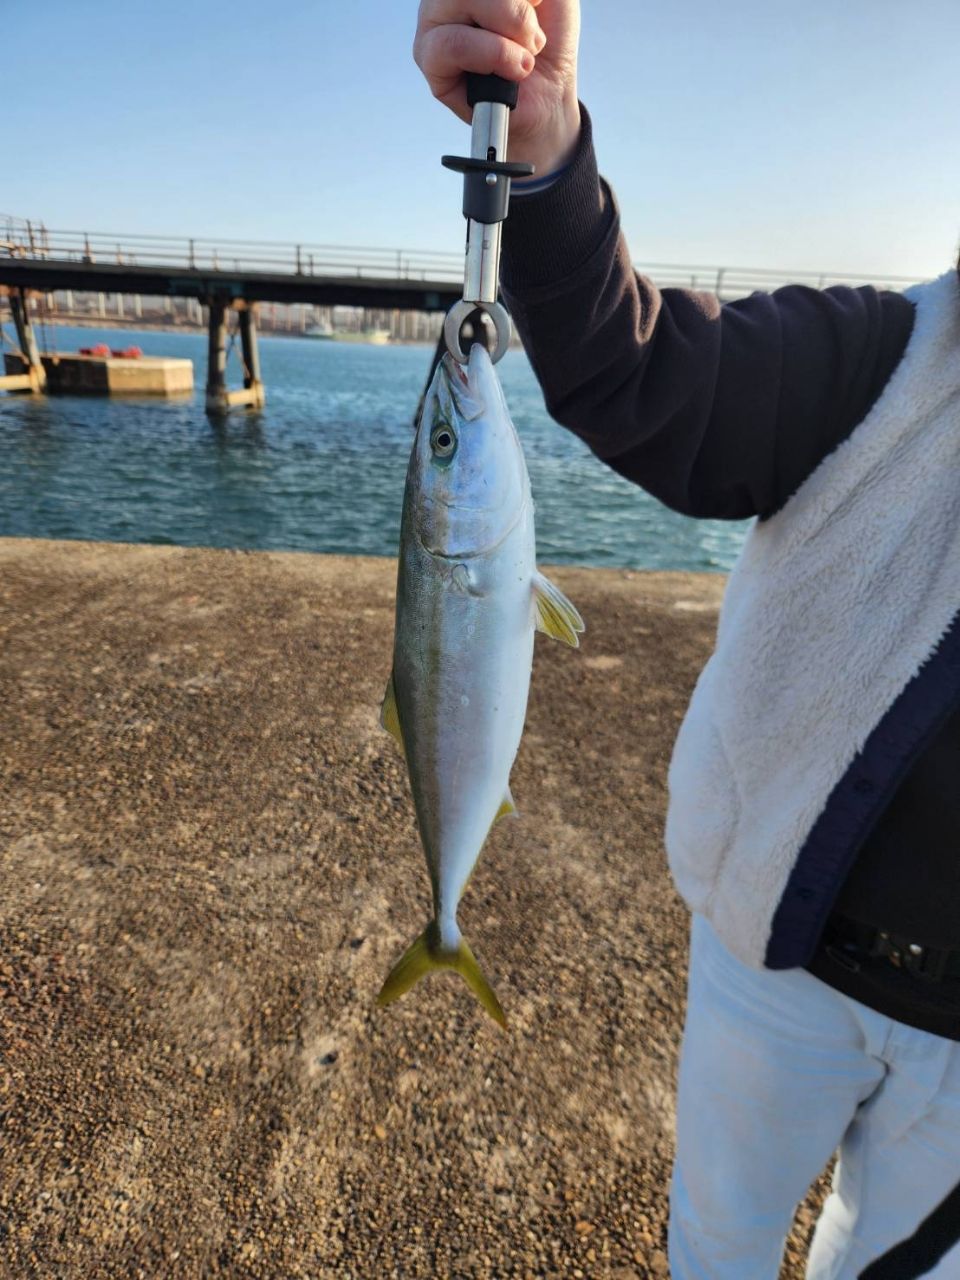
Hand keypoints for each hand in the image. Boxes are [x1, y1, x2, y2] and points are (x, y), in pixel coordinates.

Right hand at [414, 0, 581, 173]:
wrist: (549, 98)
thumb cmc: (546, 43)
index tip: (538, 4)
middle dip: (517, 11)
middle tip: (533, 39)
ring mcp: (432, 20)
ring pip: (464, 2)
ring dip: (508, 36)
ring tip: (523, 60)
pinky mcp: (428, 58)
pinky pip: (455, 44)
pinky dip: (494, 57)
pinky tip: (510, 72)